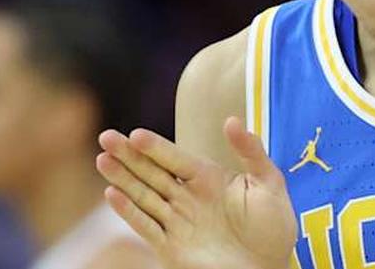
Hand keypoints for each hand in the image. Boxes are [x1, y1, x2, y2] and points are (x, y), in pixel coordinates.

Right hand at [96, 117, 296, 268]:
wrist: (270, 265)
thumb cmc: (273, 225)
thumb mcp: (269, 182)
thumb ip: (251, 150)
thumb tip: (230, 120)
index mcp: (209, 178)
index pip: (176, 157)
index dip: (157, 147)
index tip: (137, 134)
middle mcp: (188, 196)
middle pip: (152, 172)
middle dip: (128, 155)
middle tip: (106, 137)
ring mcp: (178, 220)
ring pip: (143, 194)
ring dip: (122, 178)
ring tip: (102, 158)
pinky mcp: (171, 246)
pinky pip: (146, 225)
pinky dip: (128, 211)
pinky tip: (111, 194)